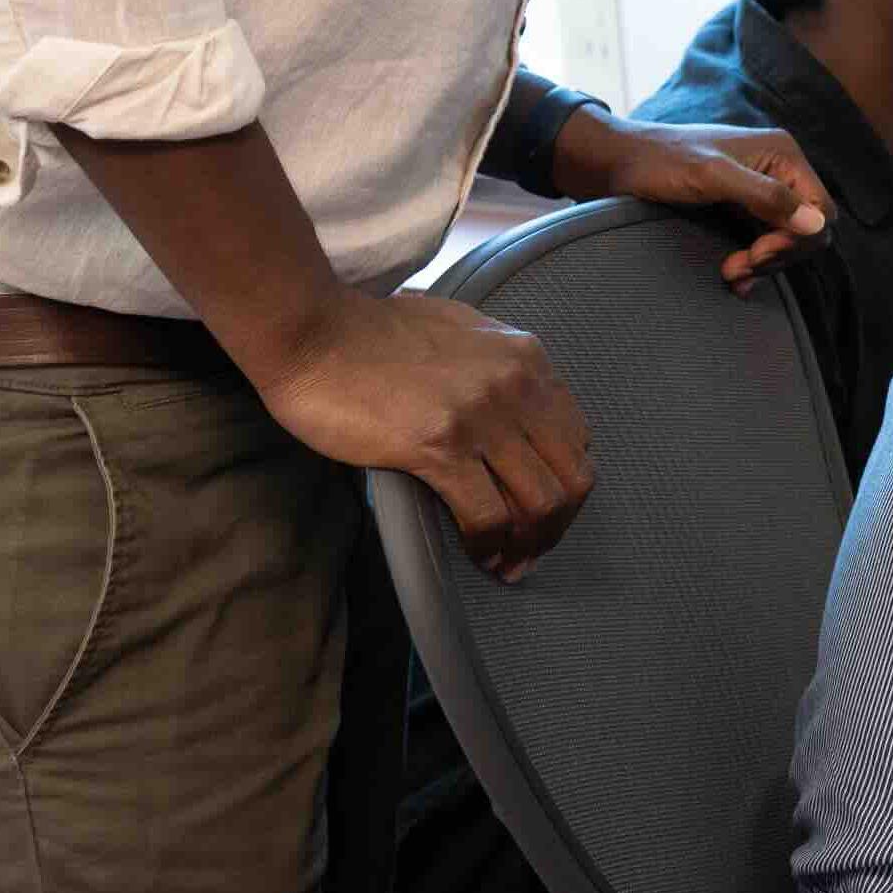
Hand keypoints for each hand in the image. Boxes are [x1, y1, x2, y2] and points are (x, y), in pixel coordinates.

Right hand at [249, 288, 592, 580]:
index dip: (566, 486)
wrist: (314, 332)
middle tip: (529, 551)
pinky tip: (477, 555)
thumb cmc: (372, 333)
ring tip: (505, 563)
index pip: (578, 438)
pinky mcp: (439, 445)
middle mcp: (517, 383)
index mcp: (526, 356)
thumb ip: (494, 362)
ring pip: (541, 501)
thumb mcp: (458, 329)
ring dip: (528, 544)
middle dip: (557, 525)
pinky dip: (489, 546)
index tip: (544, 514)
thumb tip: (511, 401)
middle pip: (572, 476)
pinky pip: (488, 514)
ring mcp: (482, 414)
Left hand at [557, 111, 832, 288]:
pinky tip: (732, 274)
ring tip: (729, 270)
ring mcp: (760, 191)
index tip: (758, 251)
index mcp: (782, 154)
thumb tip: (816, 223)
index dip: (798, 238)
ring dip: (762, 262)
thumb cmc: (661, 162)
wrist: (617, 164)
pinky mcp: (741, 210)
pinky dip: (753, 264)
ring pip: (785, 241)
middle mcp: (778, 170)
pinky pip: (764, 244)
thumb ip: (766, 197)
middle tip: (741, 265)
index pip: (821, 209)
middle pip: (807, 229)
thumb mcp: (713, 177)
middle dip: (777, 254)